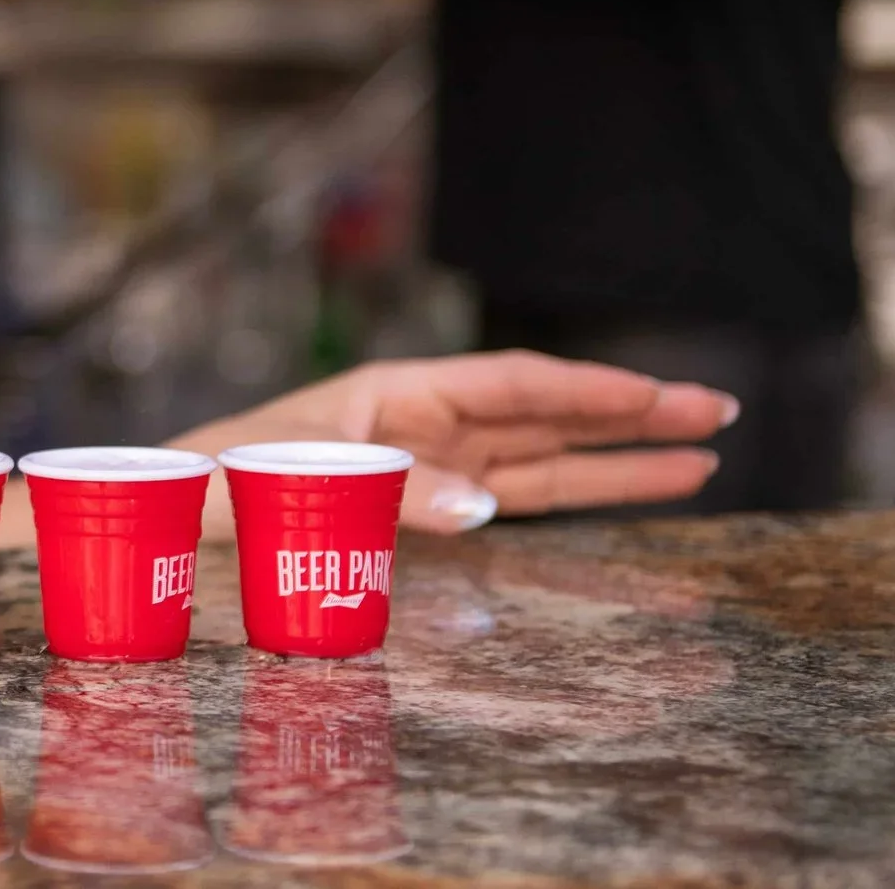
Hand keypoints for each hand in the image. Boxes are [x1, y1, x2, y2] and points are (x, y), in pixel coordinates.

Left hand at [175, 350, 734, 538]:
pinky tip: (642, 484)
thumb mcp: (299, 476)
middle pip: (547, 411)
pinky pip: (523, 494)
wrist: (178, 510)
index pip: (510, 384)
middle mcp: (429, 421)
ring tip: (706, 450)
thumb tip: (480, 508)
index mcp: (396, 392)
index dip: (584, 390)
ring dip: (625, 453)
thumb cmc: (225, 475)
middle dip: (630, 410)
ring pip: (550, 454)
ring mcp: (439, 463)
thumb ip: (392, 492)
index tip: (653, 393)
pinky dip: (584, 489)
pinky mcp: (436, 504)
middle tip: (716, 407)